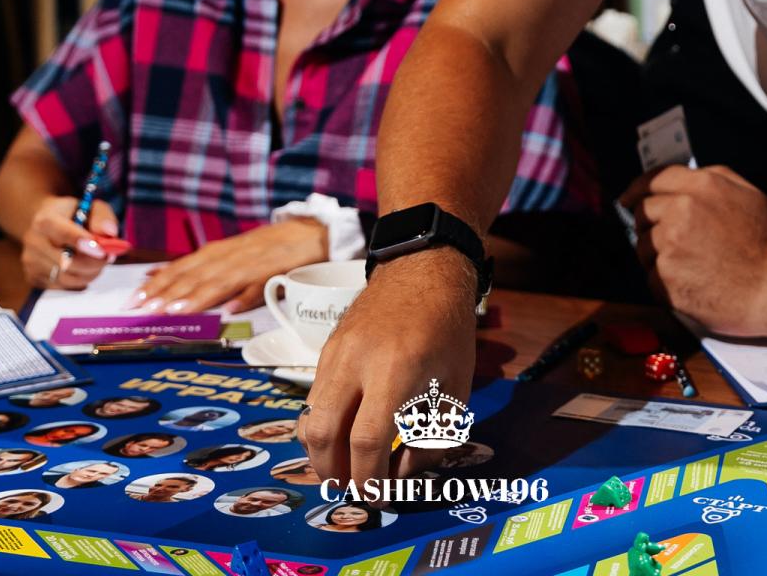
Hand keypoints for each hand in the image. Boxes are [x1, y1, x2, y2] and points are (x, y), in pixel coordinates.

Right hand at [20, 196, 126, 290]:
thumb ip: (102, 218)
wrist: (46, 224)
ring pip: (68, 278)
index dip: (81, 243)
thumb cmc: (73, 214)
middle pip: (67, 262)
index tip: (101, 250)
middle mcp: (34, 241)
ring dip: (90, 273)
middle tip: (109, 256)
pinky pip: (64, 286)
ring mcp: (31, 261)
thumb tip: (109, 233)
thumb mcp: (91, 207)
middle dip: (94, 263)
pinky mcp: (34, 277)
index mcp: (45, 219)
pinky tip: (83, 267)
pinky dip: (80, 280)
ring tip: (97, 260)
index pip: (61, 233)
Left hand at [136, 220, 329, 313]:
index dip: (157, 284)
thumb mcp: (227, 252)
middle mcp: (230, 256)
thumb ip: (197, 267)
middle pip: (195, 275)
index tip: (134, 300)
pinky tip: (230, 310)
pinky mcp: (276, 273)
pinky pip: (258, 287)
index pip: (181, 267)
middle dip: (169, 293)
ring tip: (178, 311)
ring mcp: (253, 265)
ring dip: (198, 296)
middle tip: (147, 310)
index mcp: (217, 252)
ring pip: (221, 281)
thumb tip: (155, 277)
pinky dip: (244, 297)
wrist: (308, 232)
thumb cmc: (263, 246)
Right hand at [300, 247, 478, 488]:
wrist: (422, 270)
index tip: (380, 497)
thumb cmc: (448, 330)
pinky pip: (312, 398)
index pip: (368, 441)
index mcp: (396, 372)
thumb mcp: (457, 387)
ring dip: (320, 455)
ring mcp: (334, 354)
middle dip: (334, 474)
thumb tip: (400, 471)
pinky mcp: (325, 349)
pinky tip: (340, 437)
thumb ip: (432, 436)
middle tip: (352, 491)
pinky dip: (320, 427)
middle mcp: (356, 363)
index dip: (371, 478)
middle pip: (324, 435)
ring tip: (342, 471)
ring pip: (309, 418)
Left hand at [620, 165, 766, 336]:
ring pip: (642, 245)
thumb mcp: (747, 193)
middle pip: (642, 212)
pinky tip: (689, 281)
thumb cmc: (766, 242)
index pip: (652, 179)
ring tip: (689, 263)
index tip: (629, 198)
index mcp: (700, 187)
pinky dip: (663, 279)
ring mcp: (670, 247)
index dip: (637, 188)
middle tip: (670, 238)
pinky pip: (650, 275)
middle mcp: (680, 213)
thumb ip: (710, 178)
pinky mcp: (665, 280)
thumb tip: (677, 177)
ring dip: (656, 253)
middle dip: (650, 223)